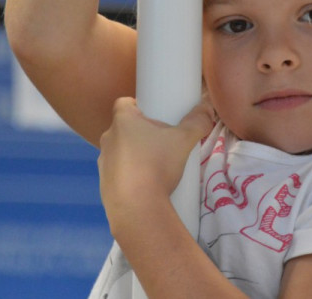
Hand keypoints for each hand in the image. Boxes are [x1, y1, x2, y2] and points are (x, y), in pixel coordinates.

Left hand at [97, 97, 213, 233]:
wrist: (137, 209)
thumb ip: (197, 122)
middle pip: (124, 128)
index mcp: (122, 122)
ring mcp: (103, 162)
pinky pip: (118, 172)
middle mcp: (108, 139)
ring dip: (135, 154)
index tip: (155, 115)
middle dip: (142, 132)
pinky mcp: (104, 184)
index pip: (124, 102)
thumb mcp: (184, 140)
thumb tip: (207, 107)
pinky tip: (147, 185)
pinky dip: (130, 175)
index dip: (138, 106)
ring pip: (120, 150)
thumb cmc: (157, 165)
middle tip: (163, 141)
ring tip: (156, 166)